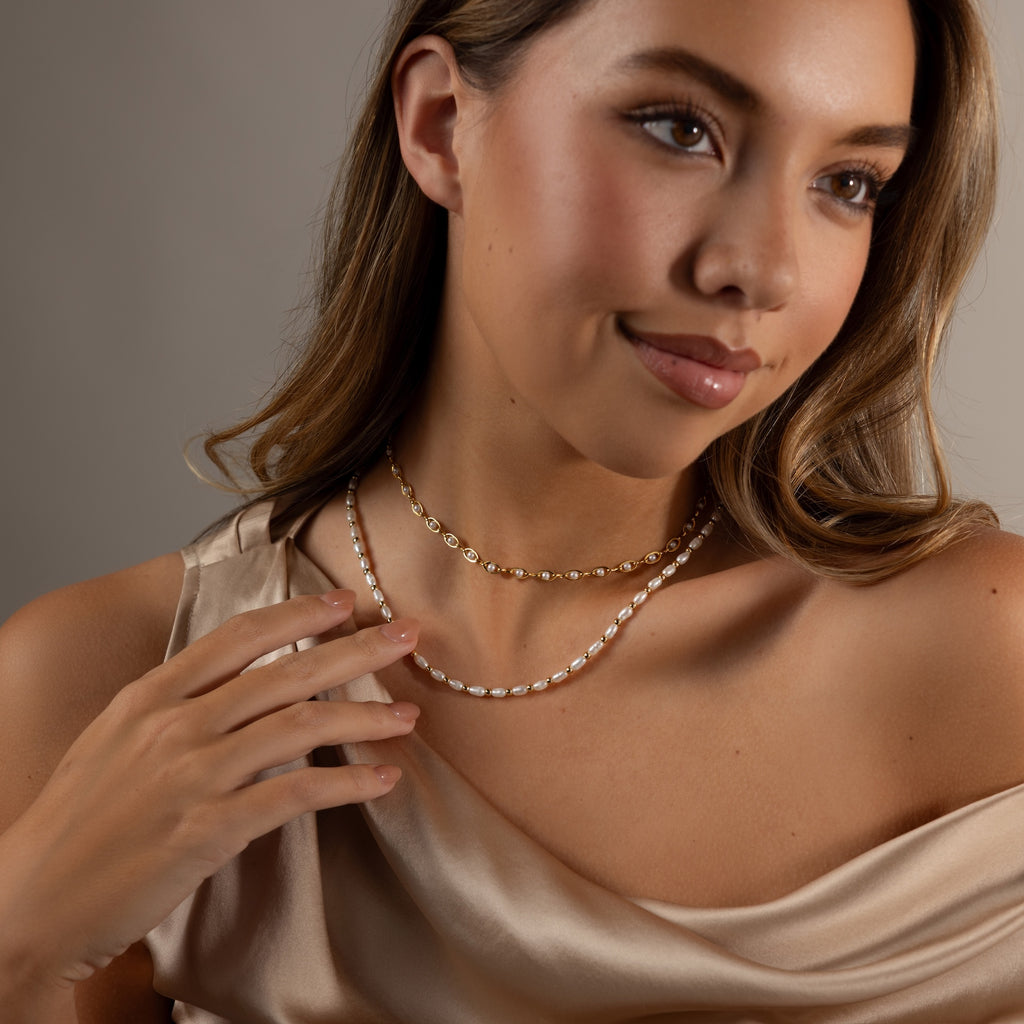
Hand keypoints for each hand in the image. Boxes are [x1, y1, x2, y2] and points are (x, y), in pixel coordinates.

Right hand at [0, 589, 417, 990]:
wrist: (30, 901)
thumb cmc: (74, 822)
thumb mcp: (112, 740)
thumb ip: (171, 705)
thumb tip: (232, 684)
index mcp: (151, 695)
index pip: (240, 635)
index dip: (300, 612)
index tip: (346, 600)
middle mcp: (175, 723)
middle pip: (286, 671)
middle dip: (356, 649)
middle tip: (407, 636)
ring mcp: (193, 775)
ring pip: (301, 726)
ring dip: (365, 716)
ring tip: (409, 717)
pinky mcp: (209, 829)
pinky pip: (296, 793)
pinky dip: (348, 783)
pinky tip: (382, 780)